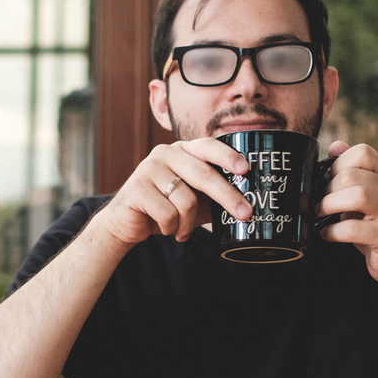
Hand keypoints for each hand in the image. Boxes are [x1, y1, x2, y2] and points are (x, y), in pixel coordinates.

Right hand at [93, 137, 252, 248]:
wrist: (126, 222)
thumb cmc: (165, 208)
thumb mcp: (193, 199)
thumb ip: (214, 193)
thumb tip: (250, 202)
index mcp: (182, 150)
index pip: (208, 146)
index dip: (228, 157)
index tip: (246, 170)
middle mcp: (165, 154)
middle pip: (204, 175)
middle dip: (228, 197)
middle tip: (245, 214)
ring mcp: (148, 169)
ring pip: (186, 200)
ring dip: (188, 224)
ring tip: (182, 231)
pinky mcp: (136, 188)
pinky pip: (168, 214)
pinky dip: (172, 228)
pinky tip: (167, 229)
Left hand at [317, 140, 377, 286]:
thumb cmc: (374, 226)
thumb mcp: (362, 196)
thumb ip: (350, 171)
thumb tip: (334, 144)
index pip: (362, 152)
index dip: (337, 164)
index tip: (326, 182)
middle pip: (352, 175)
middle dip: (327, 190)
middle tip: (319, 204)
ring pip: (358, 195)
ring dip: (330, 205)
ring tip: (320, 215)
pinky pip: (355, 228)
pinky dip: (334, 231)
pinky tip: (327, 234)